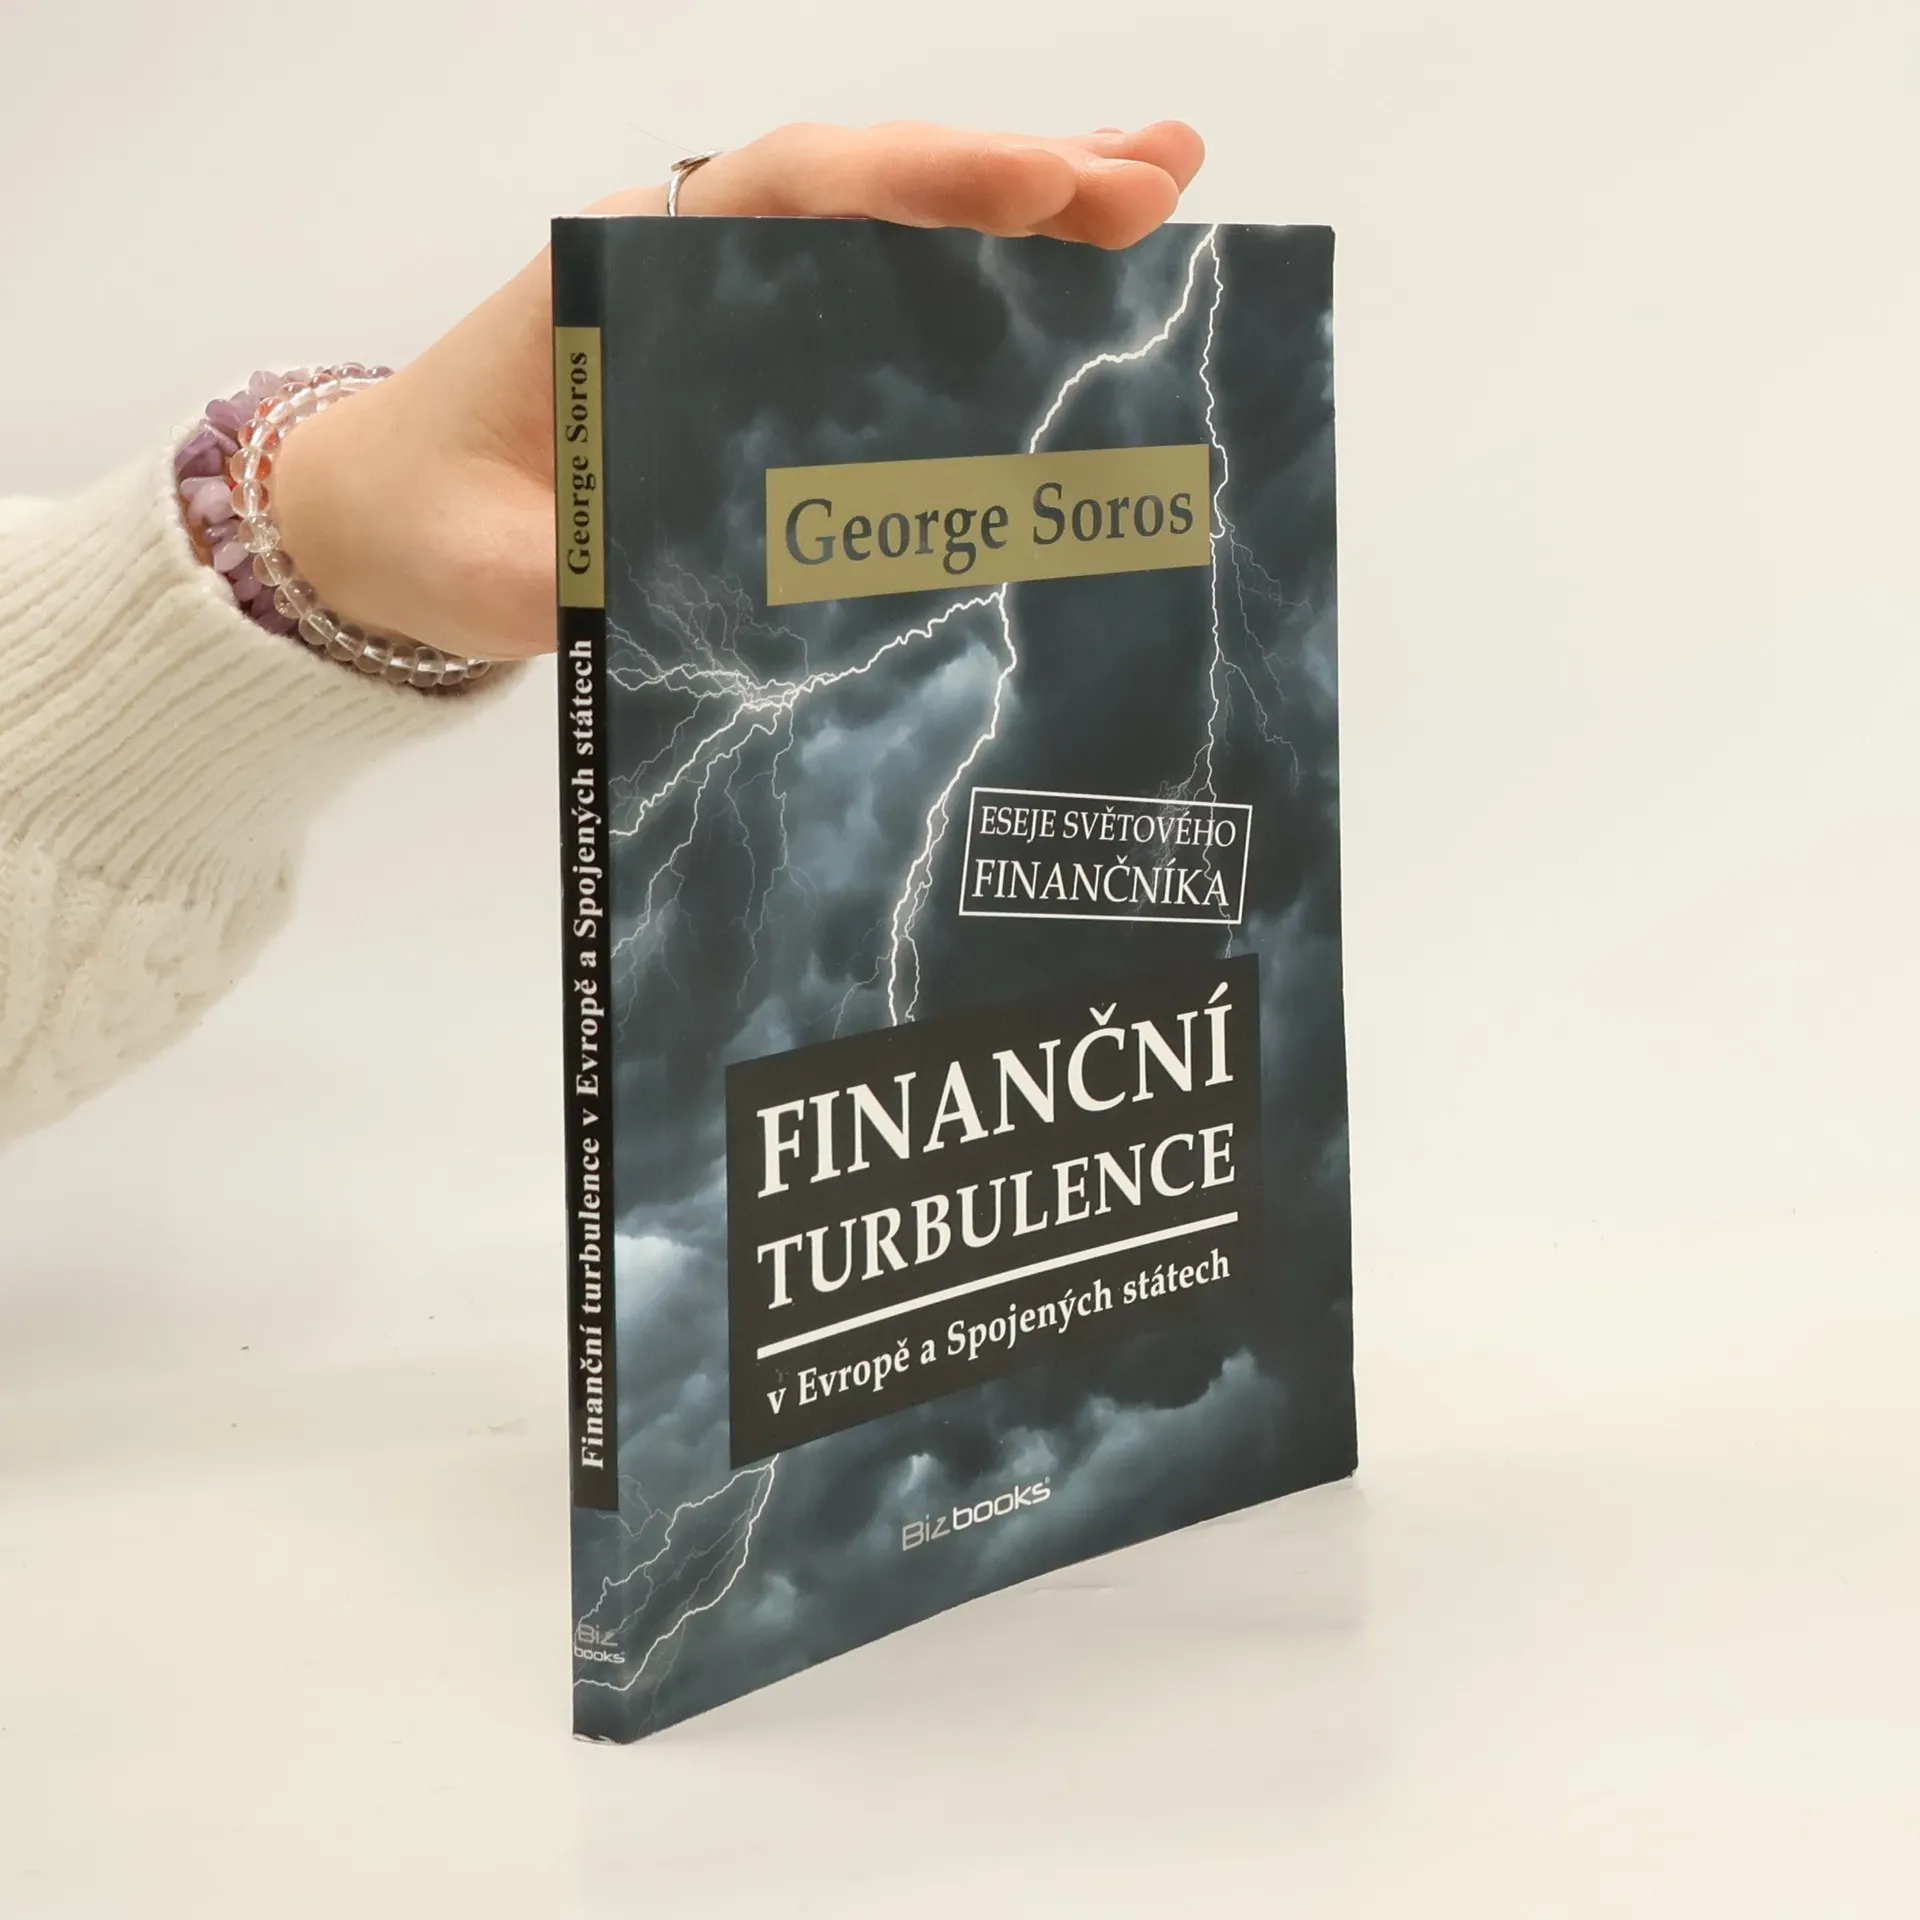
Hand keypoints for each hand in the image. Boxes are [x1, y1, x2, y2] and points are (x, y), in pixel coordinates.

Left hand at [270, 120, 1205, 661]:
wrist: (388, 524)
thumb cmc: (432, 526)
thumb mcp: (504, 569)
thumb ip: (590, 582)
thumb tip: (734, 598)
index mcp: (630, 269)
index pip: (790, 190)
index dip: (920, 181)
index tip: (1037, 186)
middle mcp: (698, 260)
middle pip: (875, 189)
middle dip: (1021, 176)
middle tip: (1164, 174)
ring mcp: (739, 307)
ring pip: (898, 239)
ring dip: (1029, 217)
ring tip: (1160, 195)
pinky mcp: (765, 365)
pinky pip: (887, 313)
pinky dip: (984, 298)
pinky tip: (1075, 303)